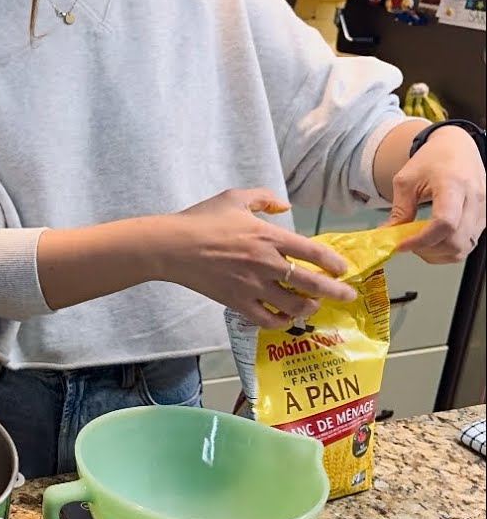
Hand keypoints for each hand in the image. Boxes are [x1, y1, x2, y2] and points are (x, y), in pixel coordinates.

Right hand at [162, 188, 356, 328]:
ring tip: (312, 306)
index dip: (334, 263)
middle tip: (346, 296)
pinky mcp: (237, 302)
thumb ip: (264, 198)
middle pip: (312, 283)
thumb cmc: (201, 220)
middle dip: (335, 292)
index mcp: (269, 236)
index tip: (343, 269)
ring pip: (293, 305)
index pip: (314, 253)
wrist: (171, 247)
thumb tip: (284, 207)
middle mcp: (266, 263)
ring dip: (308, 307)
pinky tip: (284, 317)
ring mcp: (252, 286)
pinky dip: (280, 321)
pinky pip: (267, 319)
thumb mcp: (234, 197)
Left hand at [381, 125, 485, 262]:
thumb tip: (387, 235)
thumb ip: (399, 209)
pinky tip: (433, 240)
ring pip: (463, 248)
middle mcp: (475, 199)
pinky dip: (447, 250)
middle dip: (427, 249)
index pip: (444, 223)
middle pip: (455, 241)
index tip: (401, 244)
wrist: (457, 147)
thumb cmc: (432, 159)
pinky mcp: (484, 219)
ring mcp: (483, 210)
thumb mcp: (406, 180)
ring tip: (419, 241)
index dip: (421, 240)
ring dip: (437, 253)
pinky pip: (468, 244)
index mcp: (453, 185)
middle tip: (407, 242)